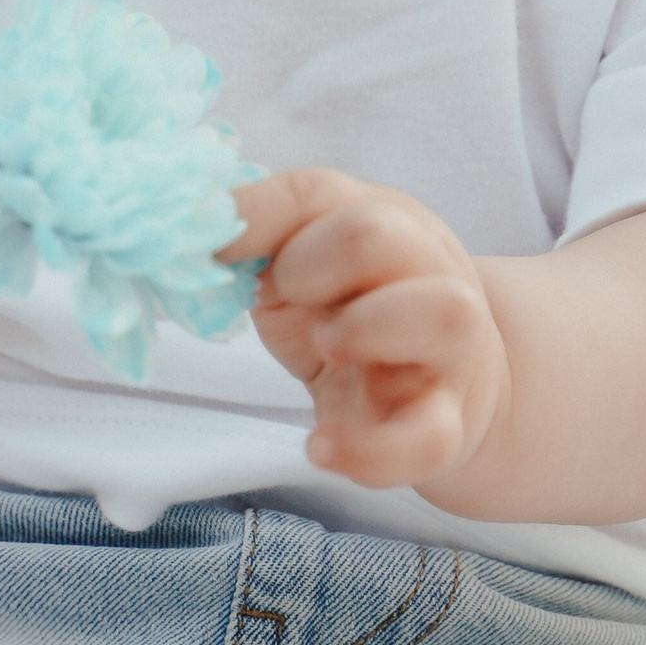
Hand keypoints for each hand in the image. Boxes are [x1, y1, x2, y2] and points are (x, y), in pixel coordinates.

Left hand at [227, 168, 509, 492]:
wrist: (450, 386)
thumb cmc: (359, 312)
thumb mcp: (309, 267)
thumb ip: (261, 241)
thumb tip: (195, 231)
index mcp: (386, 221)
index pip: (315, 195)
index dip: (251, 219)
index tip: (207, 250)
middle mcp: (427, 272)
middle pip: (378, 234)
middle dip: (306, 264)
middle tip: (283, 298)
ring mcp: (446, 350)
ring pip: (443, 316)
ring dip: (363, 328)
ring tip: (325, 349)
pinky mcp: (447, 426)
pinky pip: (428, 439)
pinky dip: (369, 450)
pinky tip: (319, 447)